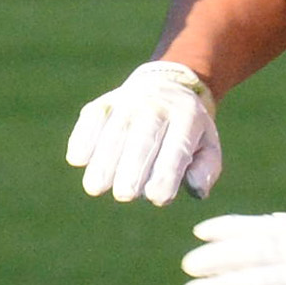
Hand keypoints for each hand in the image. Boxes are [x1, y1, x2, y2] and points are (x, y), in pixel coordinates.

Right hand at [67, 60, 221, 204]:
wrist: (167, 86)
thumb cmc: (186, 130)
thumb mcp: (207, 144)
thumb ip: (206, 169)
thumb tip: (196, 189)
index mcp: (186, 118)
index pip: (176, 149)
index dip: (166, 175)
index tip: (159, 198)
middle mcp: (156, 107)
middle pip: (142, 140)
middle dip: (132, 169)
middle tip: (124, 195)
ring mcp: (127, 102)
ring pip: (114, 133)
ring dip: (103, 161)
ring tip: (95, 187)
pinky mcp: (103, 104)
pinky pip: (91, 120)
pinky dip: (82, 138)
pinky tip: (78, 160)